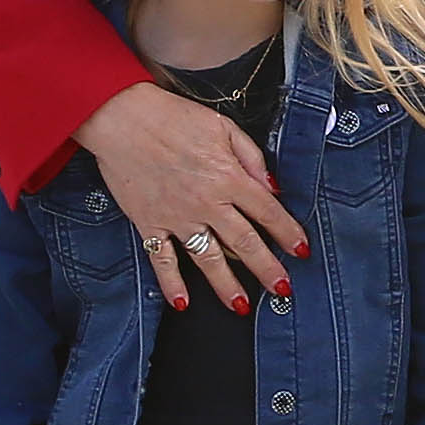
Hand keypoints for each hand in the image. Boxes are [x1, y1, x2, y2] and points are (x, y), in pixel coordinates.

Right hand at [75, 84, 309, 313]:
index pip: (267, 212)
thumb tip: (272, 187)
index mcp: (228, 177)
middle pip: (245, 243)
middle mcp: (207, 203)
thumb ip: (252, 158)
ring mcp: (177, 217)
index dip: (288, 233)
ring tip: (241, 306)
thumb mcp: (222, 127)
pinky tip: (181, 303)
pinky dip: (171, 284)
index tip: (301, 251)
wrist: (122, 118)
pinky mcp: (149, 224)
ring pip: (208, 259)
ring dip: (226, 285)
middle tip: (282, 290)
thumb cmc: (172, 117)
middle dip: (267, 269)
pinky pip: (162, 260)